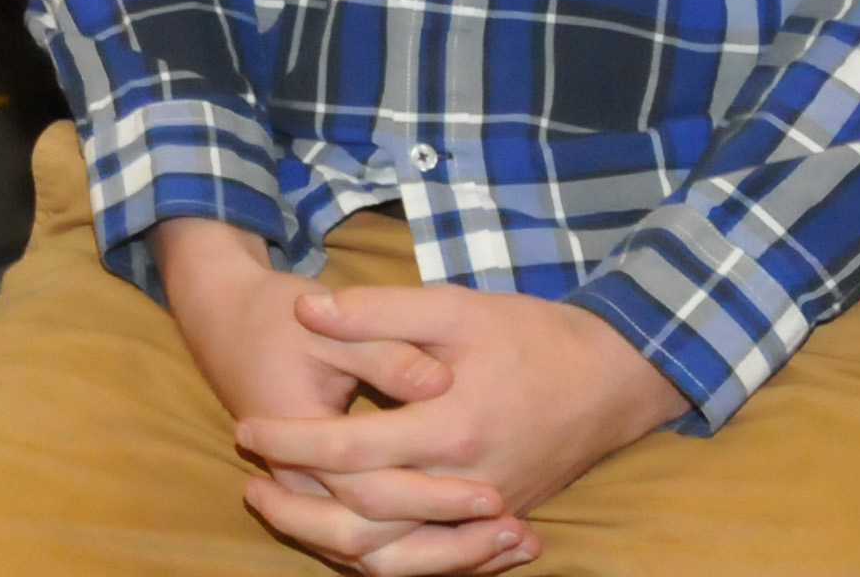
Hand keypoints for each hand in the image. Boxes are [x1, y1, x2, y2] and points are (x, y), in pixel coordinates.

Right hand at [152, 218, 509, 571]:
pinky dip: (428, 551)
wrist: (225, 320)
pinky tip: (487, 540)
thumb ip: (382, 349)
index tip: (492, 491)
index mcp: (295, 434)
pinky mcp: (322, 492)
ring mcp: (307, 491)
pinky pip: (374, 546)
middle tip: (513, 525)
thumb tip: (439, 382)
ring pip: (372, 557)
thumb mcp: (323, 320)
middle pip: (370, 541)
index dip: (432, 496)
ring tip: (515, 541)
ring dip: (443, 559)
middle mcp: (296, 478)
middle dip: (447, 544)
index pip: (366, 488)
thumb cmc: (275, 315)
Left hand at [232, 282, 688, 573]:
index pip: (349, 453)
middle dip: (300, 512)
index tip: (245, 427)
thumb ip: (379, 311)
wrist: (614, 375)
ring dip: (339, 545)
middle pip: (368, 524)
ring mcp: (490, 509)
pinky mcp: (502, 518)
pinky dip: (393, 558)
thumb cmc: (531, 334)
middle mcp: (470, 483)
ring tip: (289, 518)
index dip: (289, 442)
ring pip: (402, 558)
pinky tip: (353, 539)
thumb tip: (309, 310)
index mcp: (451, 427)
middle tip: (251, 486)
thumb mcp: (453, 306)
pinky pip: (438, 559)